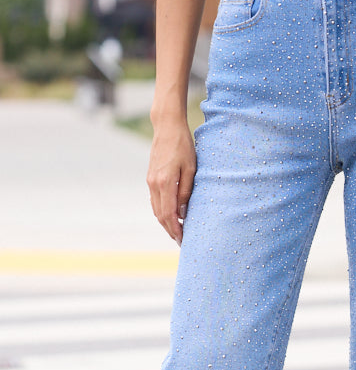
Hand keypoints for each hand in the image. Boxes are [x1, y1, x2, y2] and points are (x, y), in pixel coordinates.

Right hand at [146, 118, 195, 245]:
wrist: (167, 127)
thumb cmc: (183, 145)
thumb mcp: (191, 168)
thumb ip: (186, 191)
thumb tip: (183, 212)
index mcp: (164, 183)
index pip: (169, 214)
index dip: (175, 230)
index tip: (183, 240)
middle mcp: (154, 184)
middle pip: (160, 215)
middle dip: (170, 230)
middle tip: (181, 241)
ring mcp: (150, 181)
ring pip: (156, 209)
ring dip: (165, 222)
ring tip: (177, 232)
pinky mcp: (151, 178)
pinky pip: (155, 200)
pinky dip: (162, 212)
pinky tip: (171, 216)